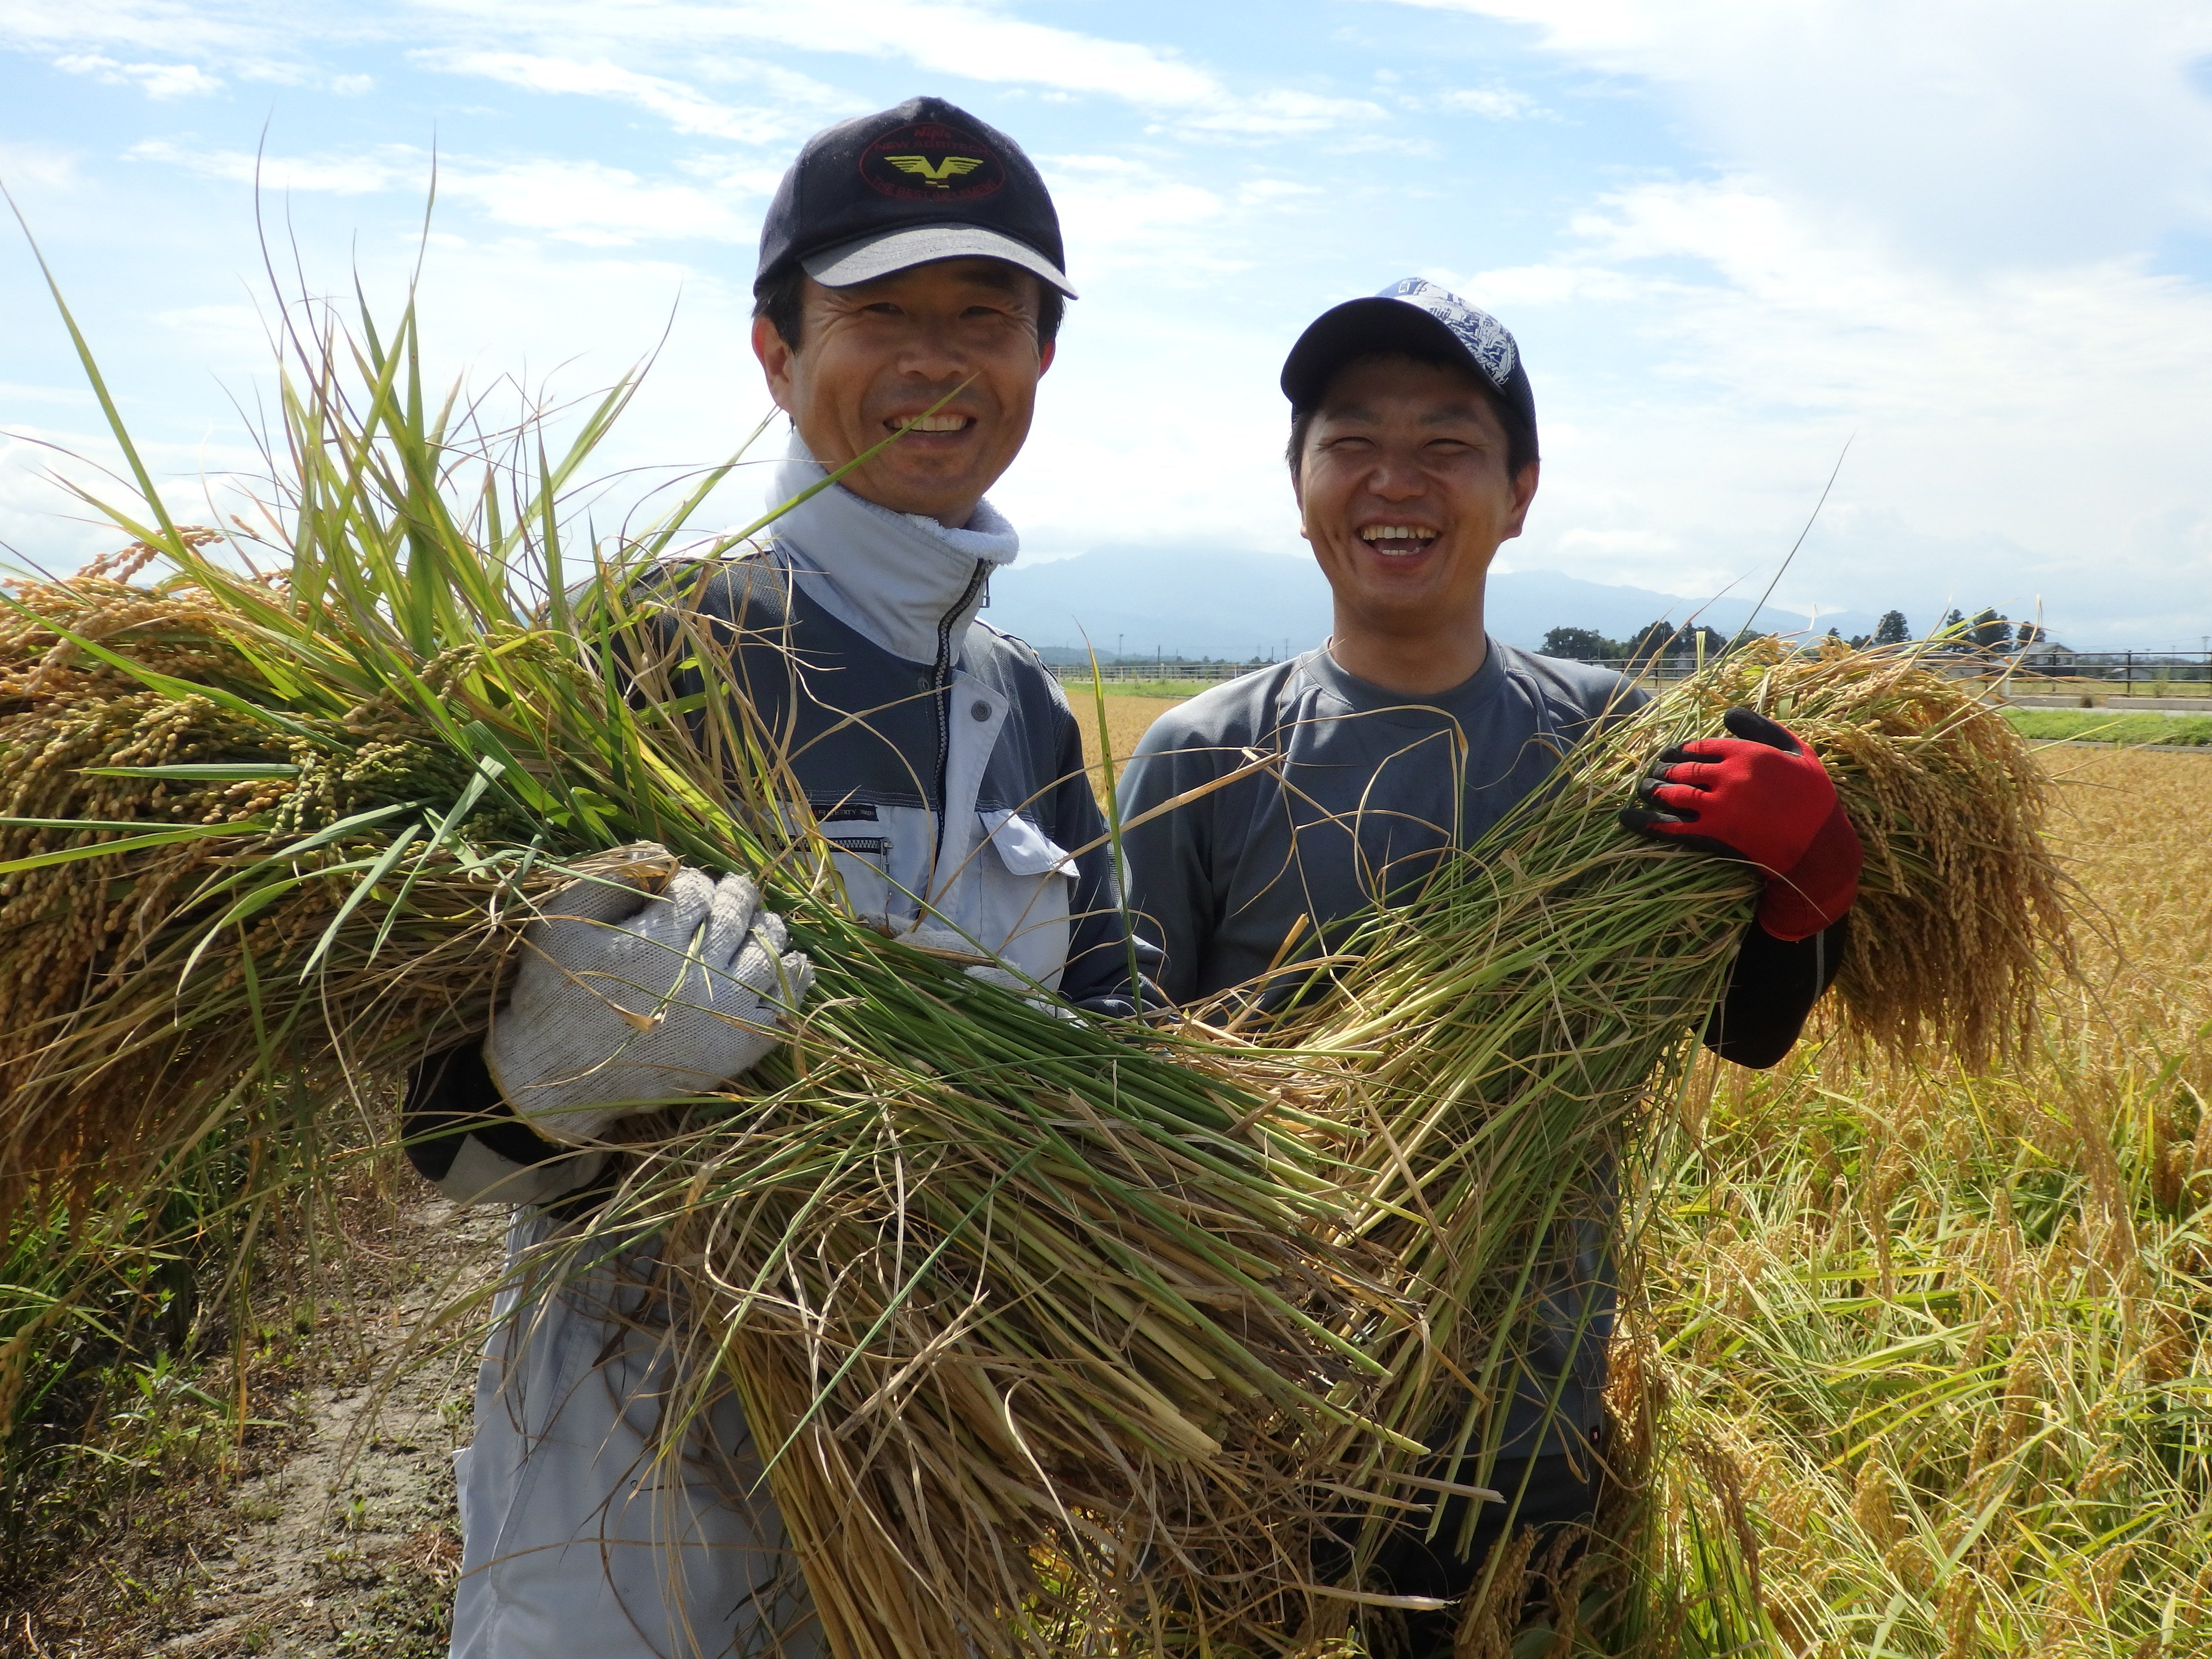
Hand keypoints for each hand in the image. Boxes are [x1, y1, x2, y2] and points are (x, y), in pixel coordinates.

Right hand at [485, 851, 813, 1142]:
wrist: (559, 1076)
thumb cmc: (555, 993)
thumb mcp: (561, 923)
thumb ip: (608, 879)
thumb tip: (659, 852)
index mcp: (657, 940)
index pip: (696, 891)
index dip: (692, 883)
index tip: (685, 891)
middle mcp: (698, 974)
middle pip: (737, 913)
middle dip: (735, 894)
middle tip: (733, 892)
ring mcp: (724, 1013)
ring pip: (768, 952)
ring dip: (768, 928)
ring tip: (762, 922)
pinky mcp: (738, 1047)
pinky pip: (784, 1004)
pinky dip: (795, 977)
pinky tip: (794, 962)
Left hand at [1618, 705, 1861, 940]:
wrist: (1819, 847)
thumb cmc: (1814, 797)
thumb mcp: (1797, 751)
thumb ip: (1762, 729)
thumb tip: (1728, 714)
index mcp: (1747, 753)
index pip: (1700, 746)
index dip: (1681, 751)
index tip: (1671, 755)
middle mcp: (1729, 775)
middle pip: (1682, 769)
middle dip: (1663, 770)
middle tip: (1653, 772)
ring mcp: (1719, 805)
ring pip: (1673, 793)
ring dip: (1653, 790)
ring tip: (1643, 789)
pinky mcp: (1714, 834)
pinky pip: (1671, 826)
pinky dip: (1645, 822)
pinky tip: (1627, 818)